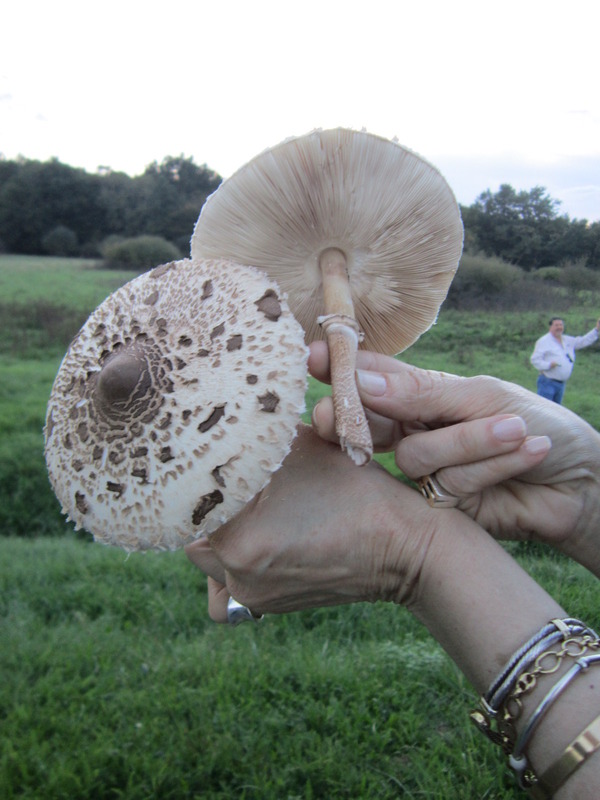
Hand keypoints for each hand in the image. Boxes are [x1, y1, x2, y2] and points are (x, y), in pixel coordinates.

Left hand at [185, 425, 440, 620]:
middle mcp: (235, 575)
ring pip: (208, 560)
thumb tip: (222, 420)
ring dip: (219, 536)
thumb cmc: (355, 491)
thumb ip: (253, 437)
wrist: (403, 548)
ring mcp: (252, 596)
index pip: (188, 501)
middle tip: (234, 483)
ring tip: (247, 513)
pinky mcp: (269, 607)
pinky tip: (260, 541)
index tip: (213, 460)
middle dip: (209, 506)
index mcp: (235, 538)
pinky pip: (230, 585)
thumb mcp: (300, 446)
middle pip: (192, 532)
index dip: (198, 475)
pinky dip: (235, 565)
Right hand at [309, 342, 599, 575]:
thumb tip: (361, 382)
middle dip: (355, 418)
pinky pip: (442, 485)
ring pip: (412, 455)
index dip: (339, 368)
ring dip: (468, 442)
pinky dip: (487, 467)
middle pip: (366, 423)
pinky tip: (525, 451)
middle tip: (337, 416)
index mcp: (421, 393)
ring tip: (516, 429)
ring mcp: (424, 471)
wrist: (579, 481)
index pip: (370, 378)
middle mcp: (413, 430)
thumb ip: (421, 394)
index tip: (310, 357)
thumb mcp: (482, 396)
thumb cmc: (538, 422)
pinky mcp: (438, 506)